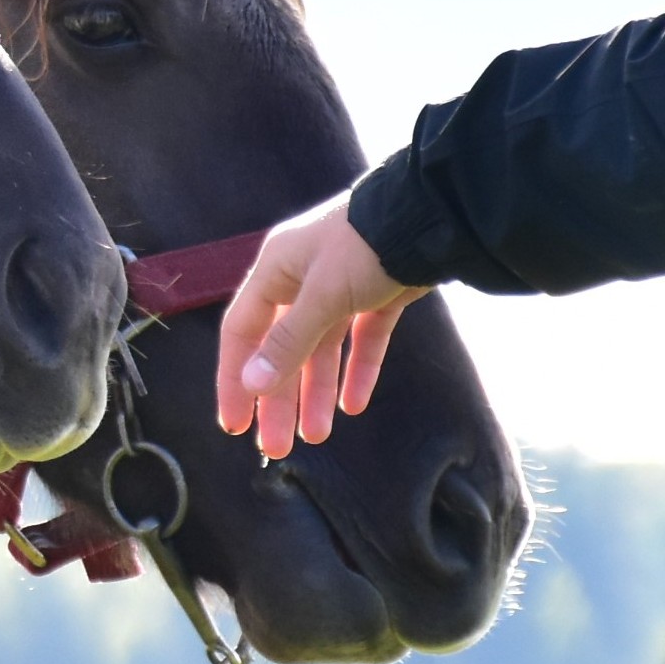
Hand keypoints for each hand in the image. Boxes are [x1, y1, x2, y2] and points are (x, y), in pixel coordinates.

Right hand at [214, 195, 428, 459]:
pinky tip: (354, 404)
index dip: (234, 379)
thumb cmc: (364, 245)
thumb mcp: (321, 295)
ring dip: (316, 392)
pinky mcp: (378, 293)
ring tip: (316, 435)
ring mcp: (341, 286)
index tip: (234, 425)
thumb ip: (288, 341)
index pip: (242, 332)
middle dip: (278, 398)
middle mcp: (302, 278)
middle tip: (275, 448)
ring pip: (321, 349)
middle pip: (282, 348)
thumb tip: (251, 384)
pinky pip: (362, 340)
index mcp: (276, 270)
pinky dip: (358, 370)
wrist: (430, 215)